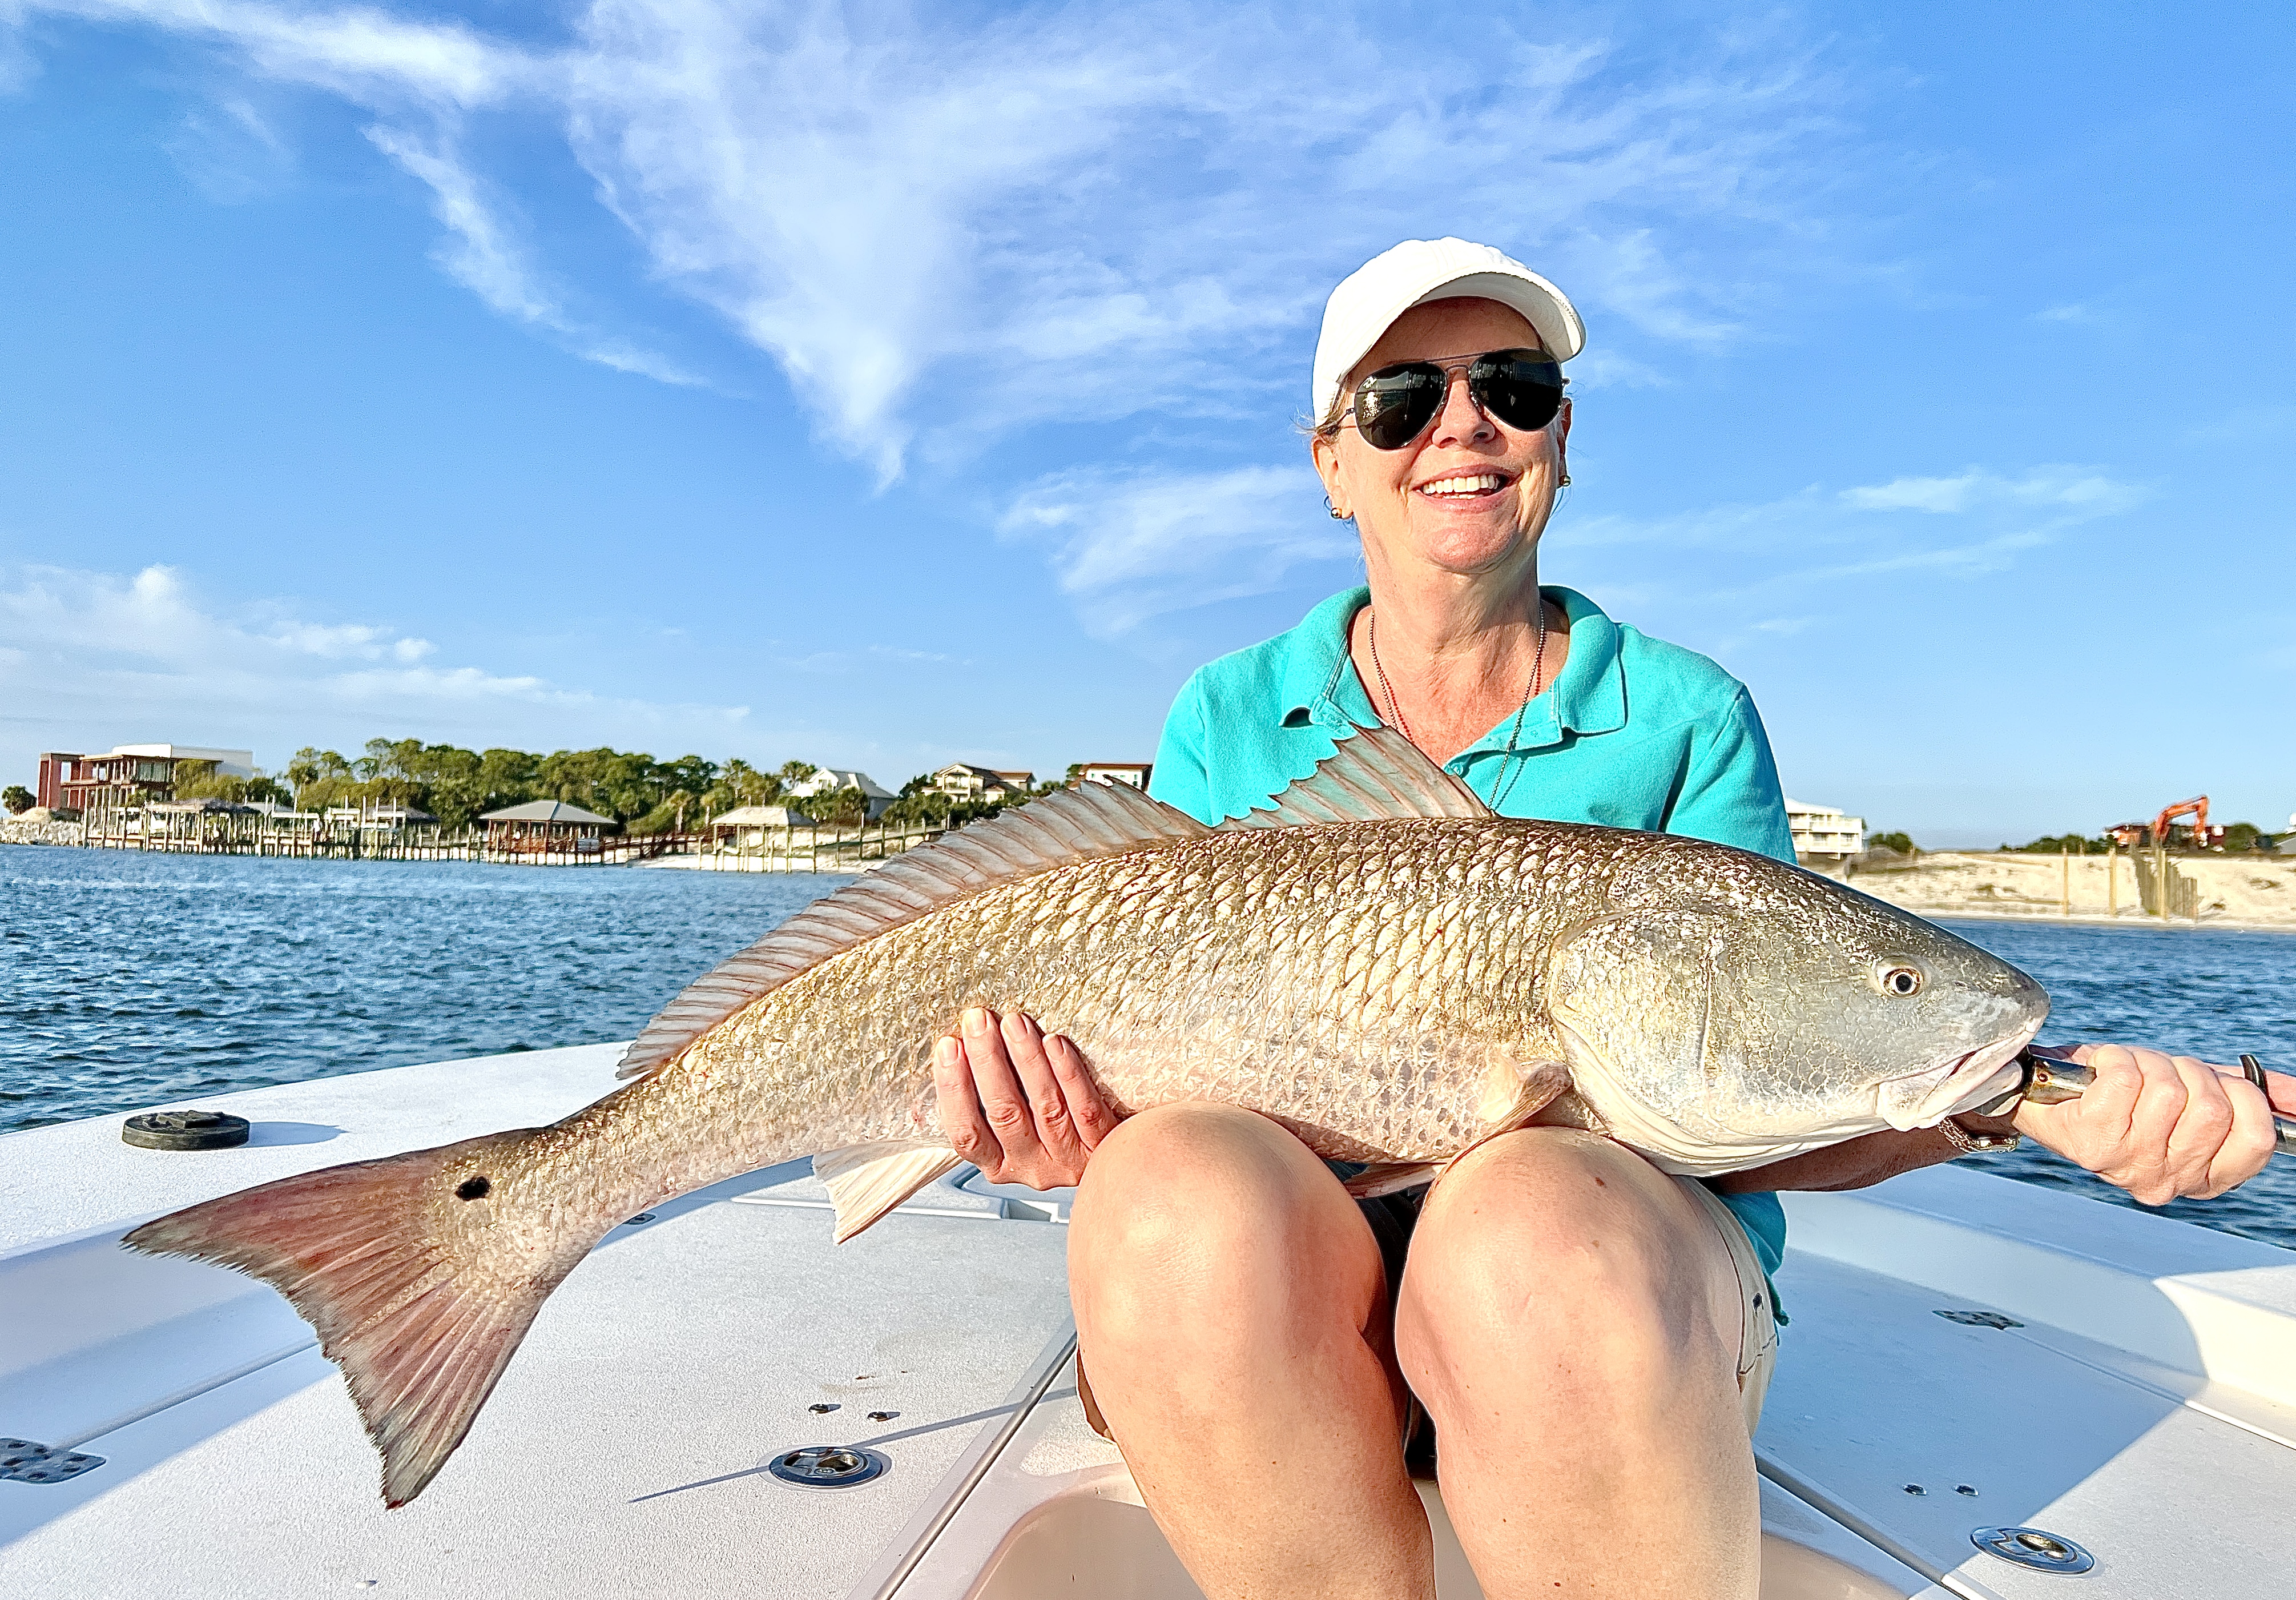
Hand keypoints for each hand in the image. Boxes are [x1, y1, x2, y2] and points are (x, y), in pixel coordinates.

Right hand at [932, 1008, 1119, 1189]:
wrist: (1122, 1159)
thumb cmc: (1054, 1128)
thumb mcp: (1013, 1127)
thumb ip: (986, 1101)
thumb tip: (955, 1050)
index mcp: (999, 1164)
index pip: (967, 1134)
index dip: (954, 1089)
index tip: (949, 1046)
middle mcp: (1032, 1168)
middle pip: (1004, 1114)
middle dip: (987, 1062)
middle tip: (978, 1021)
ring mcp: (1068, 1160)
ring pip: (1044, 1107)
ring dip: (1026, 1059)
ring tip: (1014, 1023)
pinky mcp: (1102, 1146)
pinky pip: (1083, 1108)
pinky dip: (1067, 1073)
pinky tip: (1055, 1043)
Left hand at [2012, 1043, 2290, 1204]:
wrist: (2047, 1094)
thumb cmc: (2123, 1095)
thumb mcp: (2192, 1094)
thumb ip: (2248, 1098)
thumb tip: (2295, 1099)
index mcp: (2202, 1178)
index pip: (2255, 1140)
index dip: (2243, 1098)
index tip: (2214, 1086)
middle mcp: (2167, 1180)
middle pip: (2211, 1109)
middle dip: (2190, 1074)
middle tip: (2161, 1076)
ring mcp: (2128, 1164)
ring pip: (2168, 1092)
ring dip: (2150, 1065)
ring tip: (2129, 1076)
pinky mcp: (2091, 1140)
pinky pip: (2126, 1080)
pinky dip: (2116, 1059)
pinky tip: (2101, 1072)